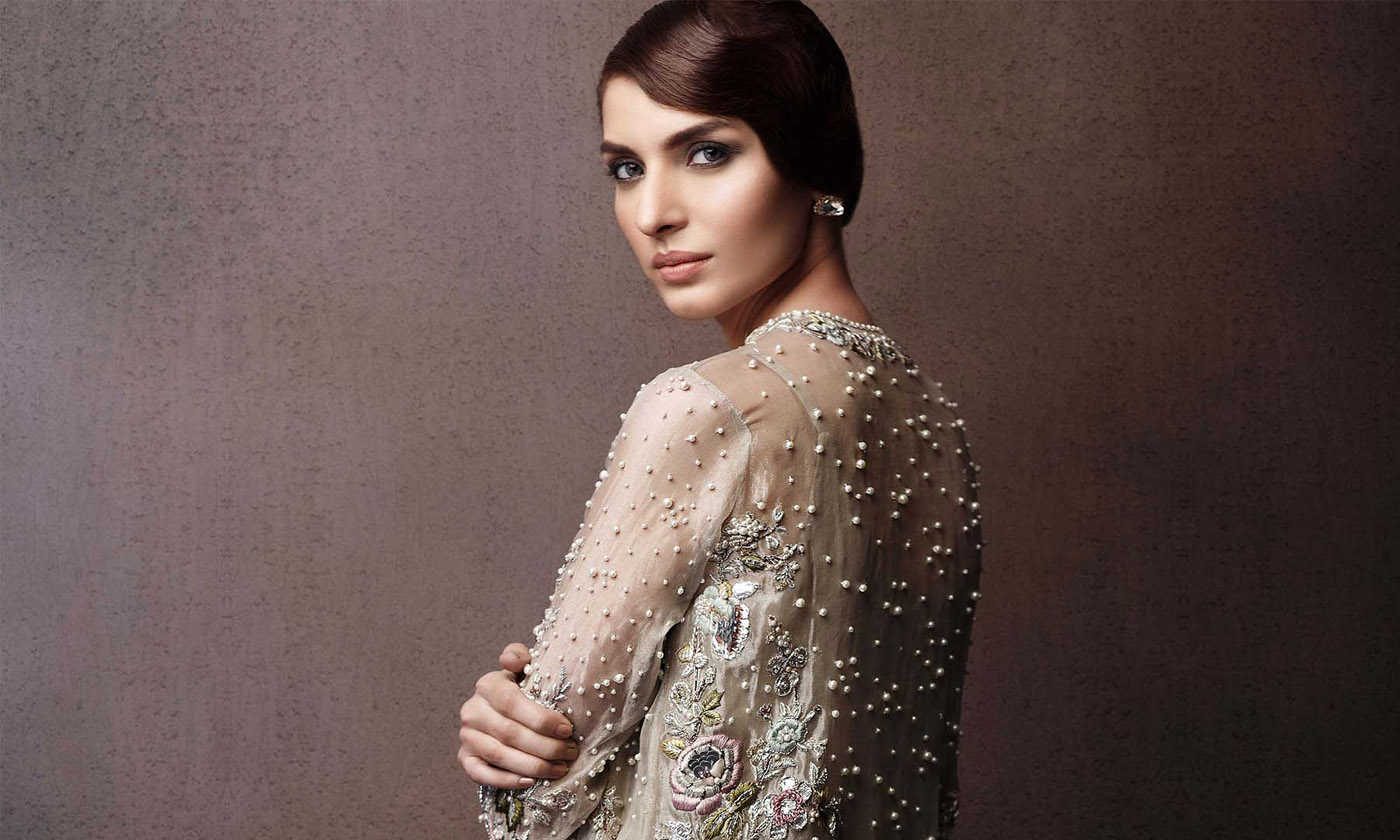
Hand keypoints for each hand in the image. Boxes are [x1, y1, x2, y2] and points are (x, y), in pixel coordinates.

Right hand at [458, 642, 579, 788]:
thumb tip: (514, 660)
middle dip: (545, 747)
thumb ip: (519, 657)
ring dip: (533, 766)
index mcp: (487, 685)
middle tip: (570, 752)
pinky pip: (482, 774)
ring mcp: (466, 736)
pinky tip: (530, 782)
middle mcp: (472, 711)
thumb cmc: (520, 689)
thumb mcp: (521, 669)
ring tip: (560, 768)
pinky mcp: (465, 758)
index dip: (541, 719)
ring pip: (500, 756)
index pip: (513, 703)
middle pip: (510, 733)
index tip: (567, 729)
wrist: (498, 709)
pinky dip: (507, 780)